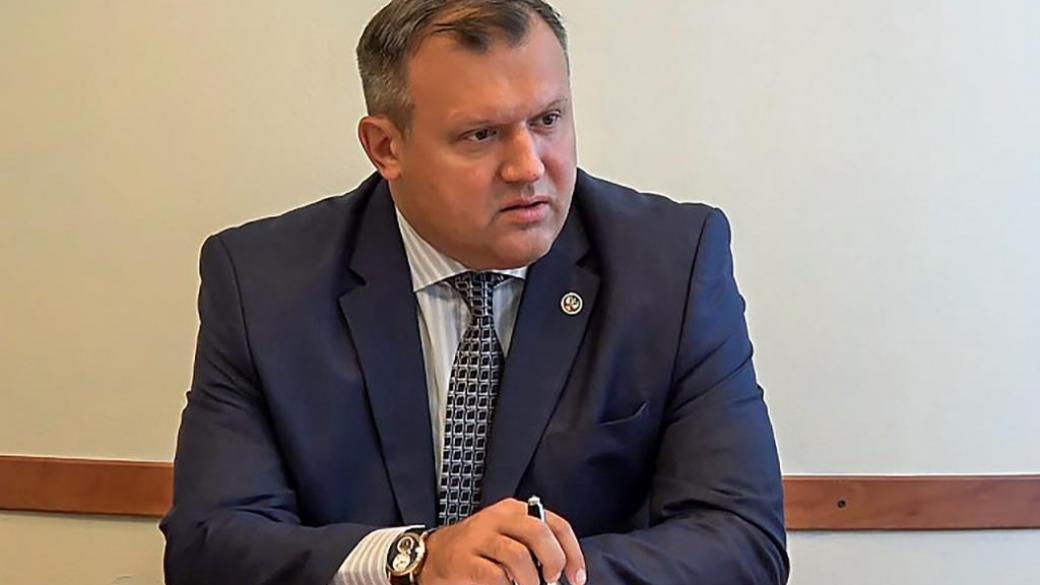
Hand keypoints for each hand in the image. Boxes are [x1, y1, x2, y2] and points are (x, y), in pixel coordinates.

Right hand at [418, 498, 586, 584]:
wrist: (432, 556)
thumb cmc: (477, 551)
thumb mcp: (506, 537)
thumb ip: (533, 545)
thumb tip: (563, 569)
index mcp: (513, 511)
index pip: (554, 523)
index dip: (572, 552)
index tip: (577, 577)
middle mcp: (497, 519)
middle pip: (538, 532)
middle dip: (554, 560)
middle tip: (552, 581)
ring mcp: (479, 538)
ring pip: (518, 556)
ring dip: (531, 580)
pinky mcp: (464, 560)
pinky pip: (496, 576)